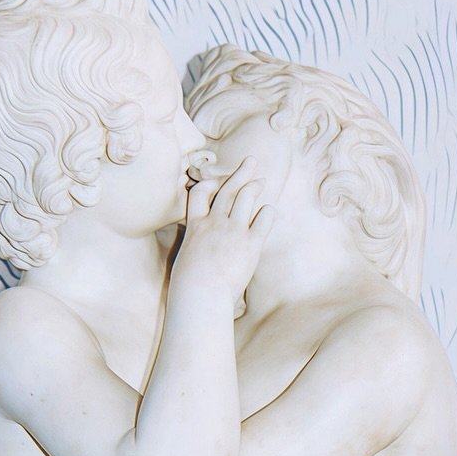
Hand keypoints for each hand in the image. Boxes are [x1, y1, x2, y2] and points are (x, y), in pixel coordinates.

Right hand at [172, 155, 273, 304]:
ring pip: (245, 198)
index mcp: (196, 227)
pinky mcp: (250, 243)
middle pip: (227, 190)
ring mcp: (233, 230)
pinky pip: (263, 220)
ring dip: (254, 186)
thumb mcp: (187, 262)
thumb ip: (196, 252)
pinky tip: (269, 210)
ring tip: (261, 180)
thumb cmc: (191, 286)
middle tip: (251, 162)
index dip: (208, 185)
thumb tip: (200, 261)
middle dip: (240, 174)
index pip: (198, 195)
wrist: (201, 293)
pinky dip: (267, 212)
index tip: (215, 181)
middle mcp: (214, 222)